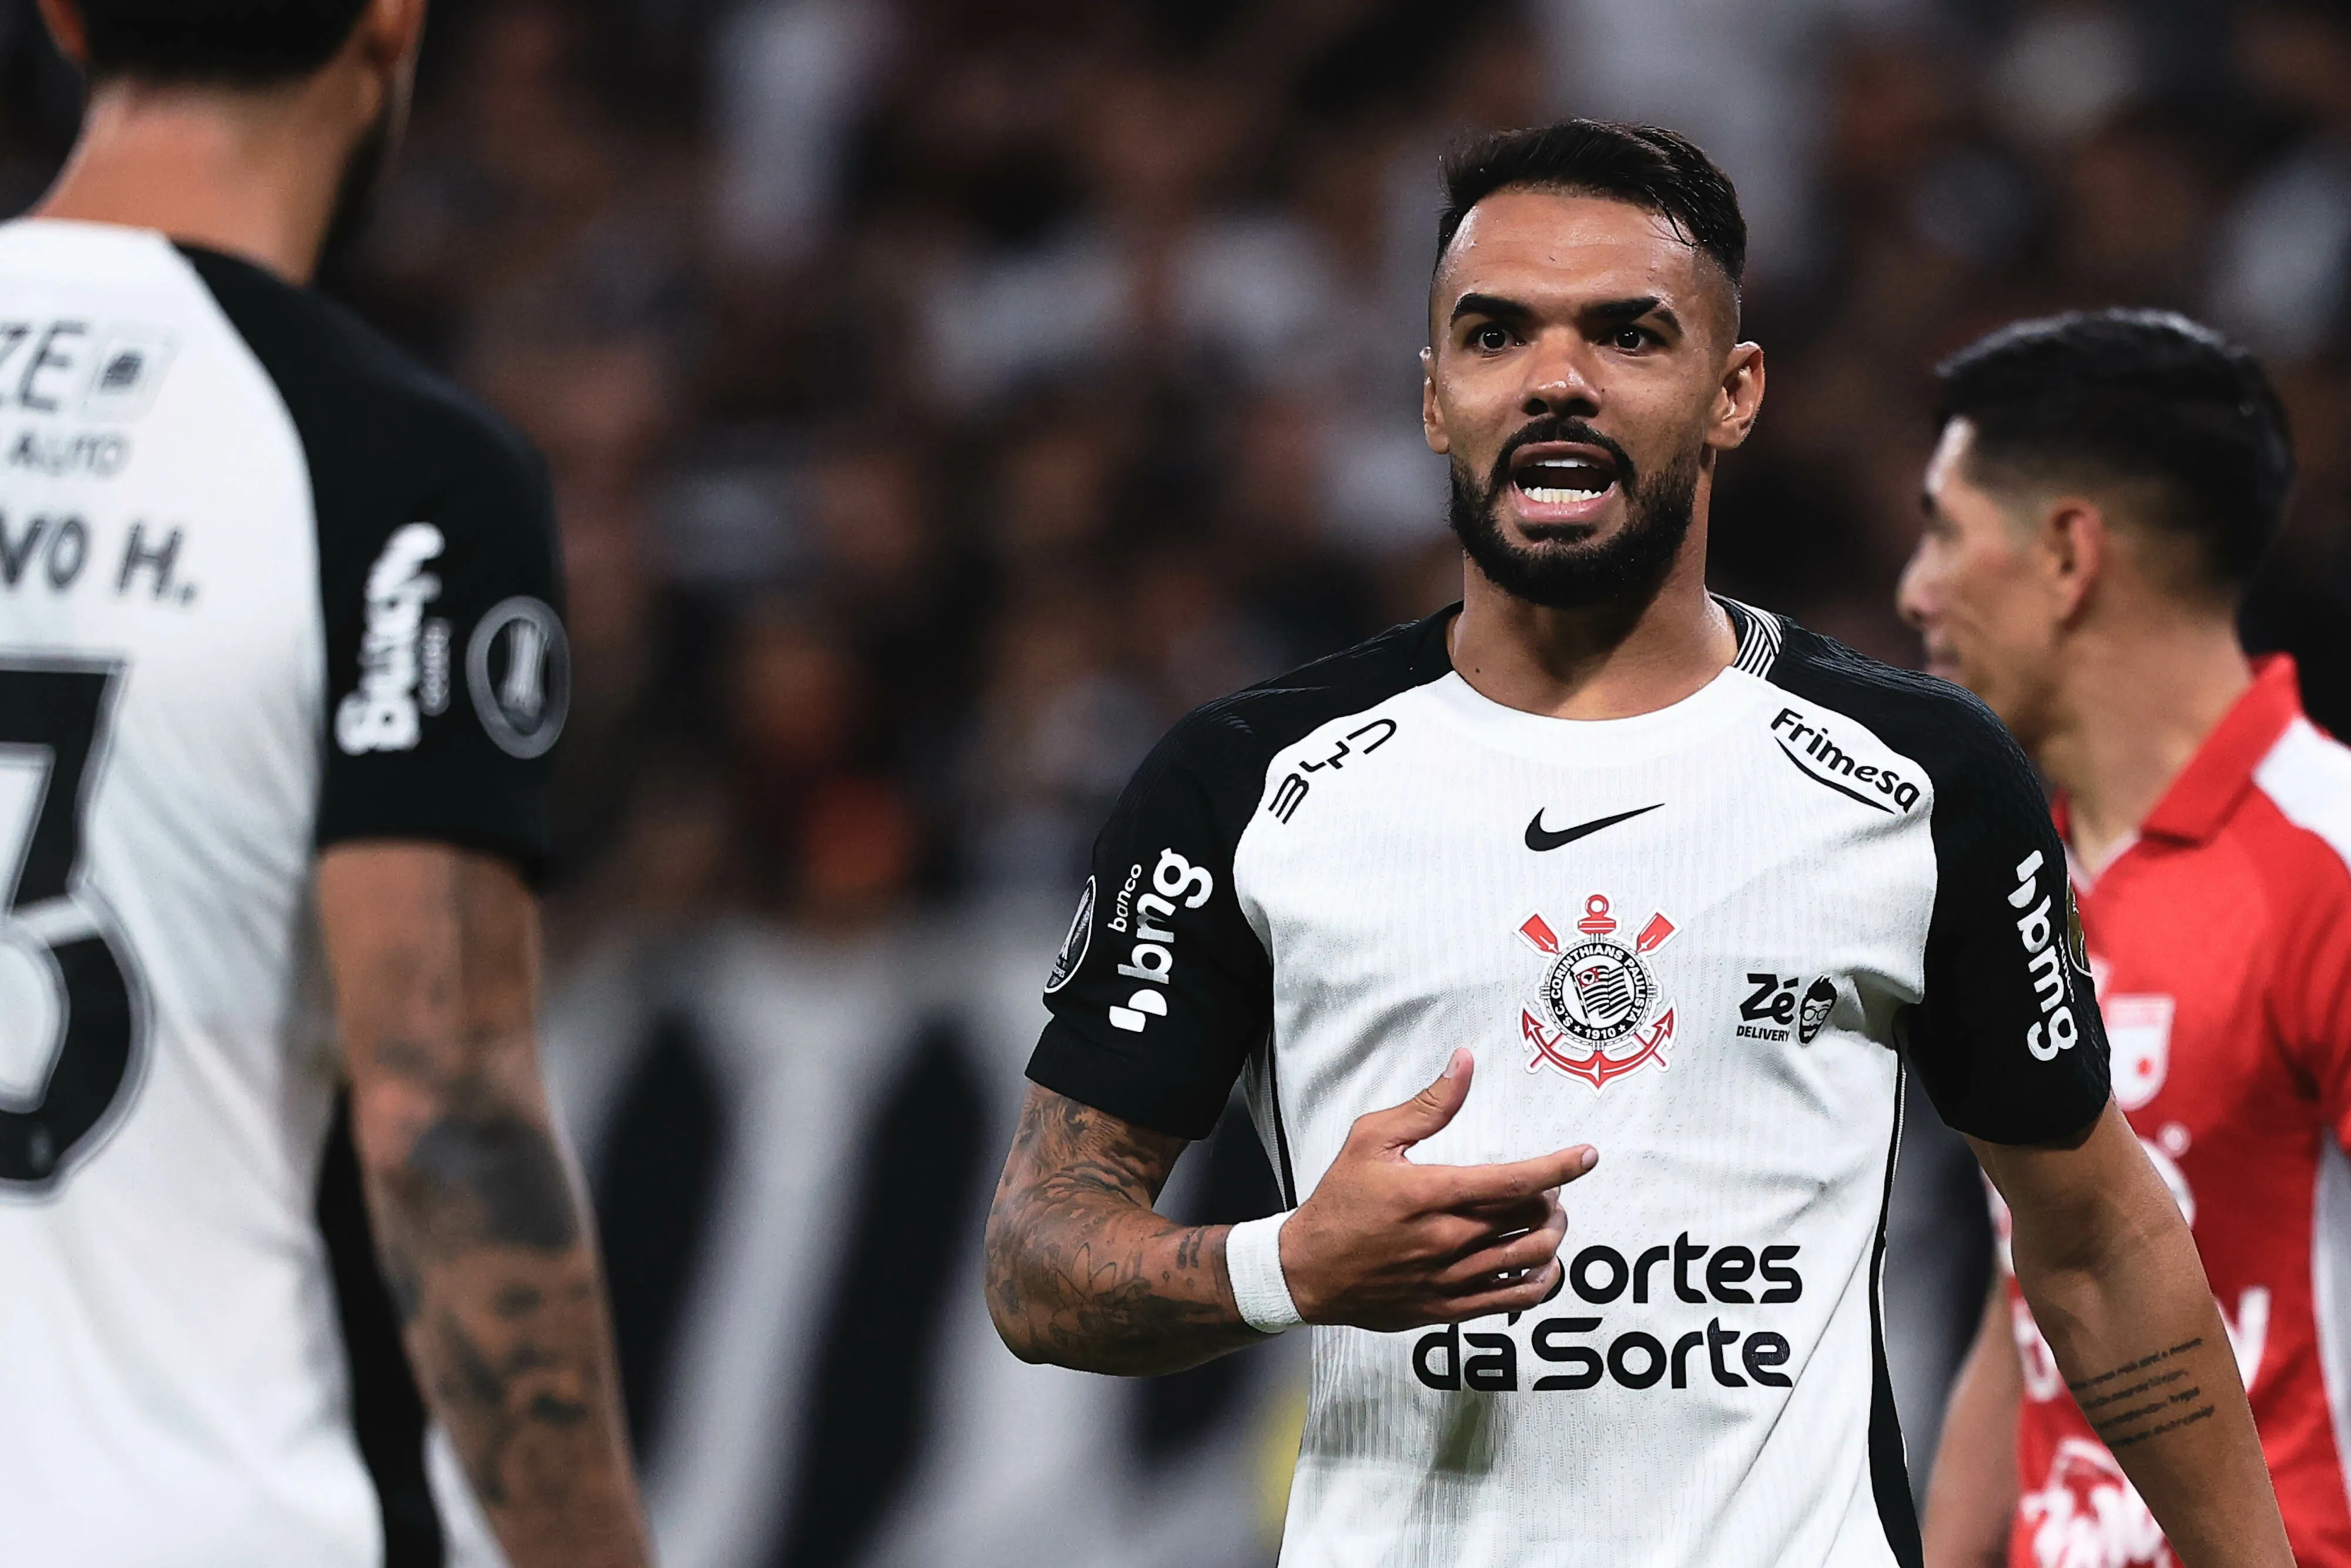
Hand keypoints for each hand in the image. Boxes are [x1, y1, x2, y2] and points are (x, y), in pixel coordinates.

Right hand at [1276, 1049, 1595, 1330]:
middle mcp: (1448, 1239)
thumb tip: (1464, 1063)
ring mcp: (1451, 1278)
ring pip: (1529, 1258)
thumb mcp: (1371, 1139)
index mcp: (1432, 1194)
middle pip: (1530, 1218)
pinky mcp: (1449, 1308)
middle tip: (1549, 1188)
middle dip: (1552, 1199)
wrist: (1308, 1271)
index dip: (1559, 1167)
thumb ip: (1427, 1105)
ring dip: (1552, 1235)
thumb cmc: (1339, 1201)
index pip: (1514, 1180)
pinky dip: (1540, 1281)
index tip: (1586, 1156)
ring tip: (1548, 1219)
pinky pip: (1514, 1300)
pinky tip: (1542, 1264)